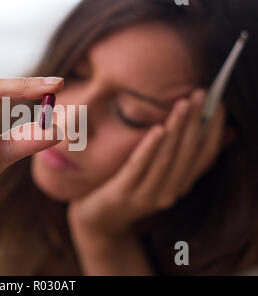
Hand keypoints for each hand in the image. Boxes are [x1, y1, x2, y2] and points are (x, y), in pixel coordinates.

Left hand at [68, 88, 224, 239]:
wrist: (97, 220)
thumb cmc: (127, 188)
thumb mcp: (154, 174)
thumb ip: (171, 155)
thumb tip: (190, 125)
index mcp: (178, 186)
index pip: (205, 157)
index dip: (214, 131)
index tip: (218, 104)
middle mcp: (168, 193)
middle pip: (188, 155)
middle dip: (196, 123)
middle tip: (200, 95)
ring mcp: (146, 196)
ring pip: (167, 159)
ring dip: (178, 130)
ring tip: (184, 104)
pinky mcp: (123, 194)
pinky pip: (139, 167)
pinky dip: (150, 148)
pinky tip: (159, 129)